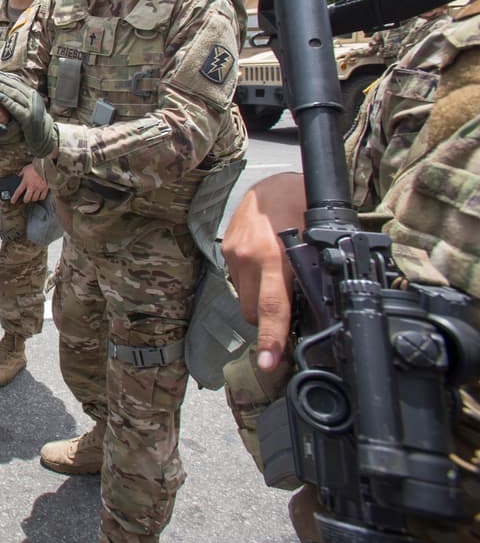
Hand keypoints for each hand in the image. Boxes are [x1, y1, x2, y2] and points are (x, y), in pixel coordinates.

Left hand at [0, 70, 56, 157]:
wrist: (44, 136)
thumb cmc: (31, 121)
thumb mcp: (27, 106)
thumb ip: (18, 98)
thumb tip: (2, 88)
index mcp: (31, 93)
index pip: (15, 82)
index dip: (2, 76)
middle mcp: (33, 98)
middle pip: (13, 86)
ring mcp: (32, 108)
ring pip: (14, 94)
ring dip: (0, 87)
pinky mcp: (29, 118)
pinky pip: (16, 108)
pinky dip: (7, 101)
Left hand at [11, 163, 48, 203]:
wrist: (44, 165)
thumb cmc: (34, 166)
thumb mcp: (25, 170)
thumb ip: (21, 175)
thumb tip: (18, 178)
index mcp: (25, 181)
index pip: (18, 191)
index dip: (15, 198)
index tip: (12, 201)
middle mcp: (32, 186)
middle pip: (27, 198)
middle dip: (25, 200)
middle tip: (25, 199)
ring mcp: (39, 188)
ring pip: (34, 199)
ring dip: (33, 198)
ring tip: (32, 196)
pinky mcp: (45, 188)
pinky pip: (42, 197)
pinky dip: (40, 198)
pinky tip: (39, 196)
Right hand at [222, 172, 306, 371]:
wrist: (274, 181)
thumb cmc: (301, 204)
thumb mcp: (316, 239)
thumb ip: (311, 272)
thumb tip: (314, 307)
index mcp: (274, 256)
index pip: (272, 307)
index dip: (271, 338)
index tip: (268, 362)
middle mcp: (248, 257)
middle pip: (253, 312)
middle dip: (268, 320)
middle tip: (289, 308)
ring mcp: (233, 254)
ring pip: (244, 298)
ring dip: (259, 300)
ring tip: (277, 279)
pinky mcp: (226, 251)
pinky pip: (238, 281)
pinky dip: (251, 282)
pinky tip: (265, 266)